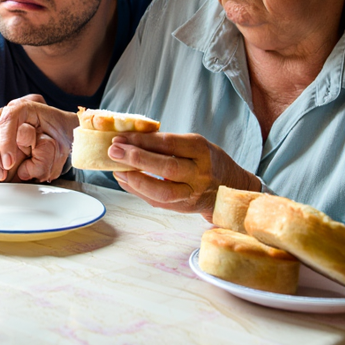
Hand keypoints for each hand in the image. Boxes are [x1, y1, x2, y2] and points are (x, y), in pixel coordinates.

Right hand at [0, 95, 77, 181]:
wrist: (56, 133)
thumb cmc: (58, 136)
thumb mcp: (61, 139)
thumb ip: (50, 148)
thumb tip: (33, 161)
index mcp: (25, 107)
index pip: (9, 117)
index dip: (6, 141)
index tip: (9, 162)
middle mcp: (6, 110)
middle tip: (3, 173)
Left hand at [109, 132, 259, 221]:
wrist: (231, 187)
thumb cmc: (207, 160)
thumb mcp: (195, 144)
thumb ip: (167, 143)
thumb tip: (130, 139)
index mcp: (202, 150)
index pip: (169, 144)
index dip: (143, 140)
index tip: (121, 137)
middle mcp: (200, 173)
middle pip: (166, 168)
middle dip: (136, 158)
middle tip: (113, 151)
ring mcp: (193, 194)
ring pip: (162, 191)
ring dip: (135, 180)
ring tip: (116, 169)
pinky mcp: (185, 208)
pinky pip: (158, 202)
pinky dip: (138, 191)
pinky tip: (124, 180)